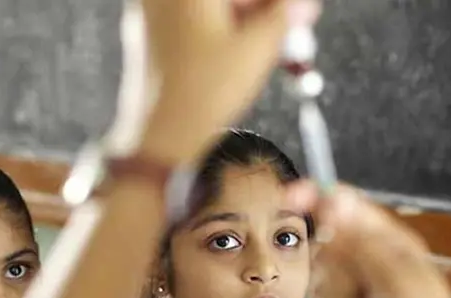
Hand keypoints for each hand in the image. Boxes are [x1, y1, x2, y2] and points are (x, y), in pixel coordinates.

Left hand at [110, 0, 321, 161]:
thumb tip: (300, 5)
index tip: (295, 8)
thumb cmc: (199, 95)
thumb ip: (285, 16)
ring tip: (268, 41)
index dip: (275, 2)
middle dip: (260, 7)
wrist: (164, 132)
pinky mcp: (150, 36)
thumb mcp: (257, 49)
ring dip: (242, 17)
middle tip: (287, 21)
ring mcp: (153, 14)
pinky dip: (219, 28)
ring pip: (208, 7)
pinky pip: (191, 20)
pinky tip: (240, 49)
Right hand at [288, 182, 450, 297]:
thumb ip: (359, 240)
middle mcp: (371, 264)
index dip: (318, 199)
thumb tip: (335, 199)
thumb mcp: (395, 278)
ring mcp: (357, 295)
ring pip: (319, 283)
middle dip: (335, 272)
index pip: (347, 207)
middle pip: (325, 246)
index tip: (292, 197)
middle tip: (361, 292)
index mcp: (391, 243)